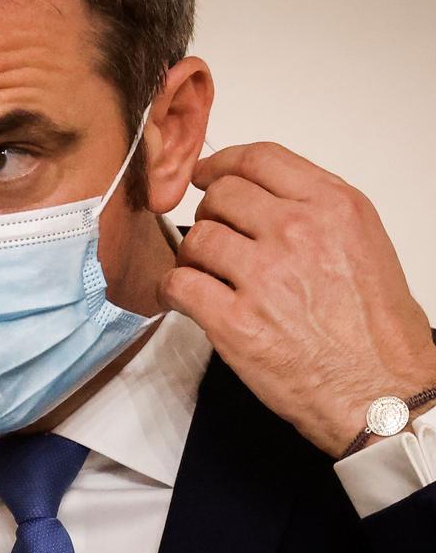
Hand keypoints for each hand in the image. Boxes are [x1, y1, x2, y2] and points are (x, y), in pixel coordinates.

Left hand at [158, 142, 435, 457]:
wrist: (382, 393)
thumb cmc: (379, 332)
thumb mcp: (365, 245)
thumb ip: (315, 213)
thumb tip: (266, 202)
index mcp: (333, 207)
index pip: (258, 159)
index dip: (221, 164)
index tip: (207, 175)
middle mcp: (297, 232)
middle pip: (220, 196)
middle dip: (210, 216)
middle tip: (215, 240)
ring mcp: (263, 276)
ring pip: (196, 239)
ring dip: (192, 256)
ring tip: (205, 275)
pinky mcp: (235, 321)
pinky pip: (178, 285)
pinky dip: (171, 290)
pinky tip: (182, 298)